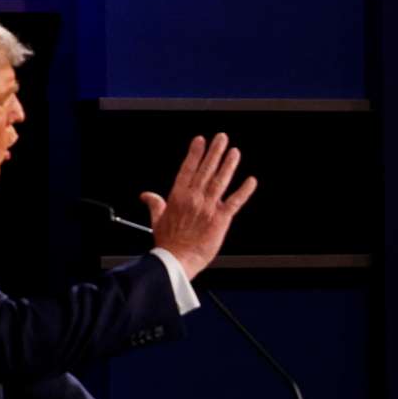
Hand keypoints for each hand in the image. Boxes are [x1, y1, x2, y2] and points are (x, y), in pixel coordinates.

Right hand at [141, 134, 258, 279]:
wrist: (177, 260)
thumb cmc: (168, 243)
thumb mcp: (157, 219)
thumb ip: (154, 204)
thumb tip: (146, 195)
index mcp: (178, 196)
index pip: (188, 168)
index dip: (195, 153)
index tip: (200, 141)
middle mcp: (194, 198)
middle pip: (206, 170)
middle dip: (214, 152)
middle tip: (222, 138)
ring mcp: (208, 207)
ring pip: (220, 180)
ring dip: (228, 164)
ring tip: (234, 152)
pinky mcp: (221, 219)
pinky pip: (235, 201)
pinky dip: (244, 190)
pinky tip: (251, 181)